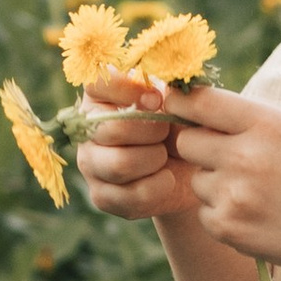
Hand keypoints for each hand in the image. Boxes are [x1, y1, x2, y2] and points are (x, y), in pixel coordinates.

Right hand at [76, 71, 195, 221]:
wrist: (192, 169)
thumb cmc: (180, 126)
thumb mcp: (178, 103)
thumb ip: (168, 91)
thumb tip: (159, 98)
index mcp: (100, 96)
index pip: (97, 83)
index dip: (128, 89)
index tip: (157, 99)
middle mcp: (87, 129)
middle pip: (112, 128)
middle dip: (153, 131)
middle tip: (167, 132)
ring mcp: (90, 164)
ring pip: (120, 164)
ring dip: (155, 159)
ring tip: (165, 156)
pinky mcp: (102, 196)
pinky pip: (132, 195)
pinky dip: (160, 186)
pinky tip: (167, 178)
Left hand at [165, 86, 280, 273]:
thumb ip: (243, 116)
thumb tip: (187, 103)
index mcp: (266, 124)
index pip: (201, 102)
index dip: (180, 102)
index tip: (175, 105)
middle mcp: (246, 157)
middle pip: (186, 141)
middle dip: (200, 146)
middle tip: (229, 157)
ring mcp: (235, 195)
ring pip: (196, 180)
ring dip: (216, 184)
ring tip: (255, 192)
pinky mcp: (227, 228)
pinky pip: (203, 212)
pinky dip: (223, 213)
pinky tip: (256, 214)